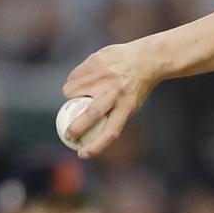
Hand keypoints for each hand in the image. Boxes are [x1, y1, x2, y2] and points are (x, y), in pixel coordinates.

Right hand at [62, 41, 158, 158]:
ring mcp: (103, 76)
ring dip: (69, 97)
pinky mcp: (95, 62)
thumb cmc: (135, 86)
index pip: (110, 132)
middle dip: (75, 128)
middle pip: (90, 114)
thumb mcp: (131, 104)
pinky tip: (83, 80)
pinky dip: (73, 82)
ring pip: (72, 92)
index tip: (82, 154)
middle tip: (67, 135)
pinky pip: (73, 77)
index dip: (95, 146)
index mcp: (127, 106)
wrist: (145, 58)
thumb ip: (112, 114)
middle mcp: (115, 92)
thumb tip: (89, 131)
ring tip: (78, 95)